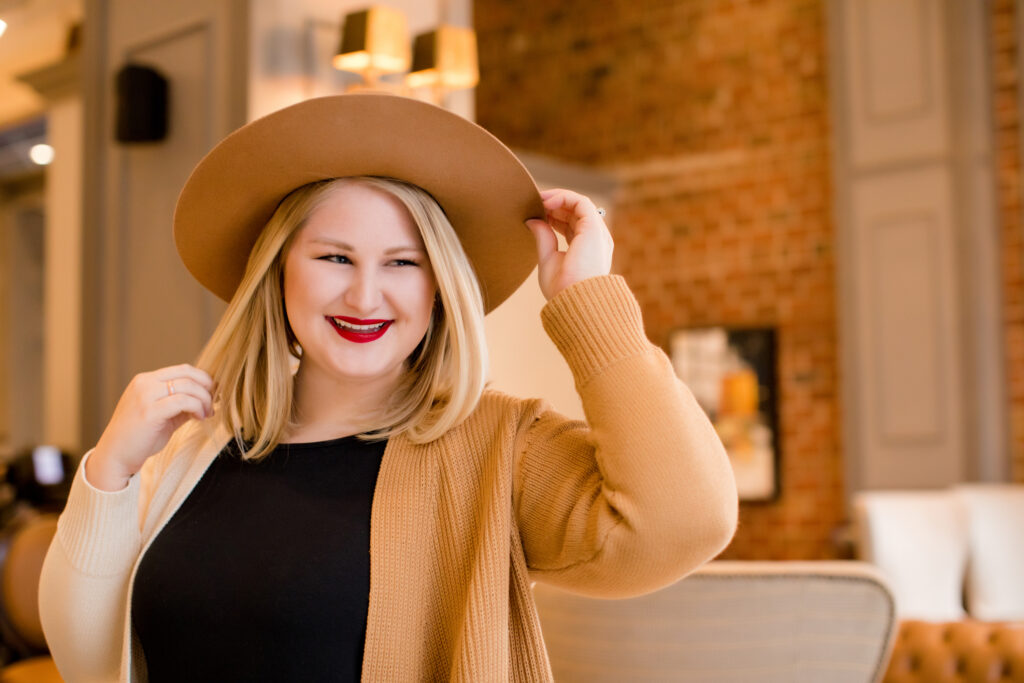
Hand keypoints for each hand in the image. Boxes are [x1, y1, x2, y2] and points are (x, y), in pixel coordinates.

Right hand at [87, 364, 214, 490]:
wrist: (114, 457)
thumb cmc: (139, 438)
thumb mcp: (163, 415)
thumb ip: (181, 405)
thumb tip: (207, 399)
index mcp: (145, 381)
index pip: (182, 369)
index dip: (202, 379)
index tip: (212, 394)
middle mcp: (144, 384)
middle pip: (187, 374)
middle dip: (206, 388)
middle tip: (213, 404)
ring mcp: (145, 396)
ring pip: (187, 386)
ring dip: (204, 400)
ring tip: (207, 414)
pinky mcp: (149, 411)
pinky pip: (182, 401)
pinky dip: (197, 408)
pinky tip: (199, 418)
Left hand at [525, 188, 613, 299]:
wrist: (576, 301)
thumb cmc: (563, 290)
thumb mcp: (548, 260)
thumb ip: (543, 238)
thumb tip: (531, 221)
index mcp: (586, 249)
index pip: (571, 225)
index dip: (553, 216)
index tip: (534, 213)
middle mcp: (595, 240)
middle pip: (574, 213)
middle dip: (553, 205)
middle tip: (532, 202)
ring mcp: (597, 233)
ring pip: (579, 205)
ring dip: (557, 199)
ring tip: (537, 200)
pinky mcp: (594, 228)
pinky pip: (581, 202)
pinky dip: (563, 197)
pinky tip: (546, 202)